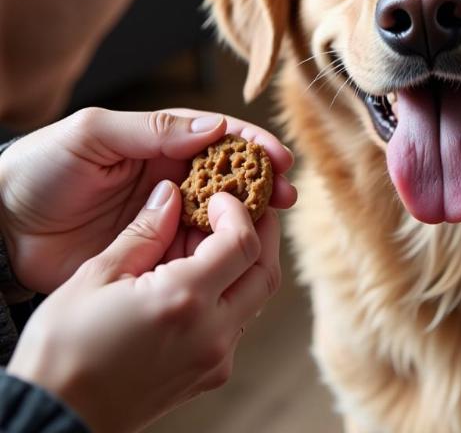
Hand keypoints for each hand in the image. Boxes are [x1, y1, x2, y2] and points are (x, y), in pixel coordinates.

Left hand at [0, 107, 295, 292]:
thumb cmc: (41, 167)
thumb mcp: (93, 134)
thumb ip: (152, 130)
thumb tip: (213, 127)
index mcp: (160, 142)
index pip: (218, 138)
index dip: (252, 144)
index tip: (278, 157)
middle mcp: (170, 178)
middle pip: (228, 178)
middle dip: (261, 183)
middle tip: (287, 195)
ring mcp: (163, 217)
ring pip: (217, 217)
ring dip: (246, 220)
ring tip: (269, 228)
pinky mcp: (152, 254)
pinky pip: (192, 253)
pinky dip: (216, 255)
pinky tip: (234, 258)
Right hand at [7, 180, 280, 432]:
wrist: (51, 421)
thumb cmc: (61, 350)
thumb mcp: (97, 277)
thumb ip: (144, 232)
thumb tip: (170, 194)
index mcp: (184, 301)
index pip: (243, 243)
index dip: (239, 212)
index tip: (220, 195)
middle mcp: (211, 333)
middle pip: (264, 271)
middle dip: (261, 233)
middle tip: (243, 208)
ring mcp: (214, 360)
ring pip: (255, 298)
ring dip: (247, 263)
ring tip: (216, 239)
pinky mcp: (208, 376)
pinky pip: (237, 324)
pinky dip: (231, 292)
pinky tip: (201, 277)